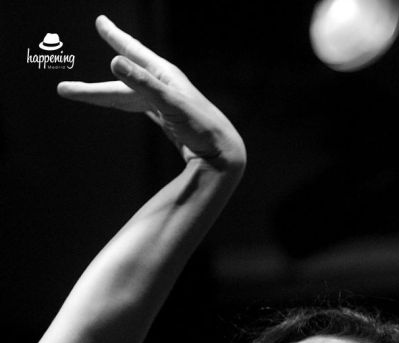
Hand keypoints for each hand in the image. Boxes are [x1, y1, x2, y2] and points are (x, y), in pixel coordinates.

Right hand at [57, 15, 245, 173]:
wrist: (223, 153)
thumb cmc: (202, 126)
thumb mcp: (170, 103)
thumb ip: (142, 83)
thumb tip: (114, 60)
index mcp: (163, 75)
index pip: (133, 52)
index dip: (115, 37)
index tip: (101, 21)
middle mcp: (164, 85)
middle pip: (120, 81)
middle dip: (92, 87)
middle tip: (63, 88)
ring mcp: (165, 102)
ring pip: (126, 96)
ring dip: (103, 97)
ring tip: (78, 96)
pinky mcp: (168, 119)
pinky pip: (139, 106)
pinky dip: (126, 103)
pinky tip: (124, 103)